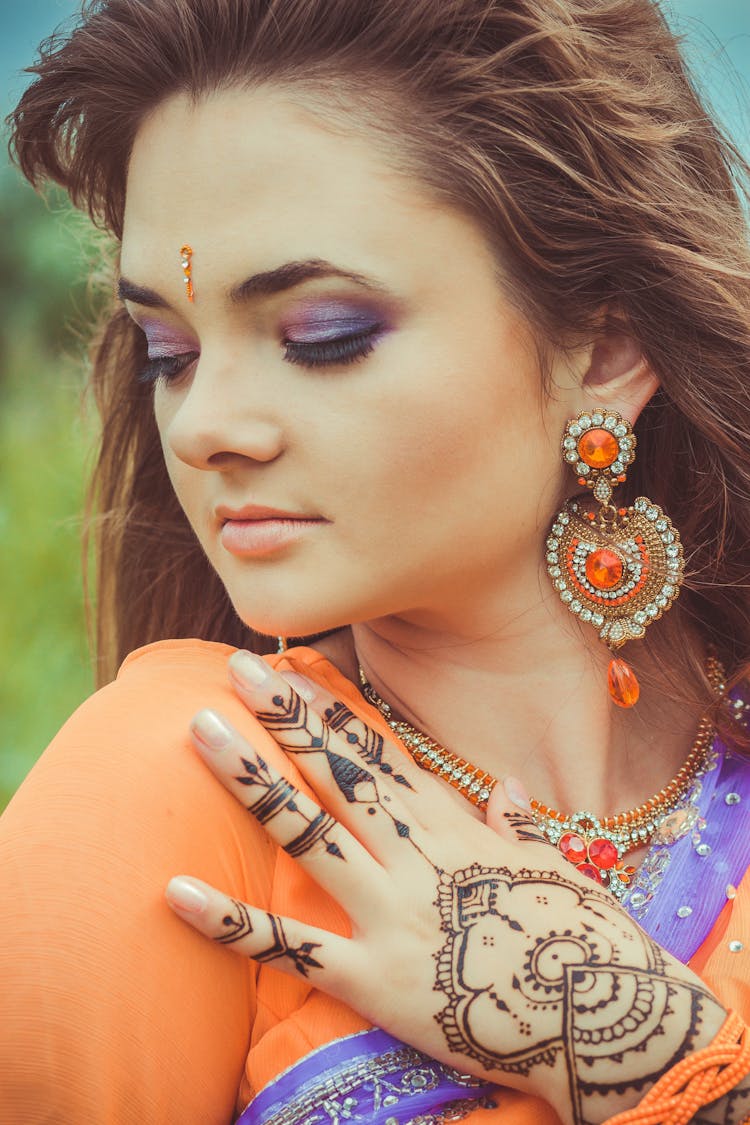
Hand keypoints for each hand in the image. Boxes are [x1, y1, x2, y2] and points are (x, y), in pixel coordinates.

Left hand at [166, 650, 727, 1124]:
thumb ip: (520, 822)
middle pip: (339, 773)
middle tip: (238, 667)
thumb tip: (508, 787)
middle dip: (287, 718)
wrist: (608, 1020)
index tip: (291, 669)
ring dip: (252, 779)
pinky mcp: (375, 981)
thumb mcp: (555, 864)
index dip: (331, 710)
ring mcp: (391, 913)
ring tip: (201, 730)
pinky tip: (174, 892)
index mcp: (453, 827)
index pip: (380, 754)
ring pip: (308, 832)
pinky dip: (231, 922)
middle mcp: (415, 857)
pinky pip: (292, 949)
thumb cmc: (584, 937)